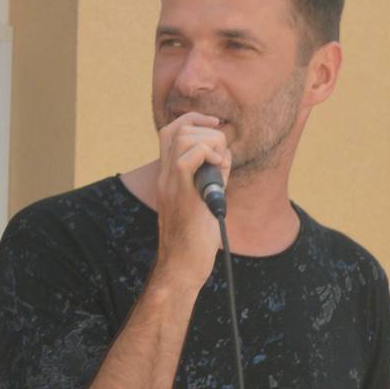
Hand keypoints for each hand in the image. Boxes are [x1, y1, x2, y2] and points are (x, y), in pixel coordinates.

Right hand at [152, 113, 229, 289]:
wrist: (182, 268)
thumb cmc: (196, 242)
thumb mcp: (205, 200)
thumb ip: (212, 177)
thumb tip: (224, 156)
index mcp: (169, 177)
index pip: (171, 132)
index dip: (194, 120)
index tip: (215, 126)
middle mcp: (165, 178)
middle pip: (176, 129)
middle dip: (206, 131)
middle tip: (222, 156)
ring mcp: (170, 186)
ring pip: (182, 138)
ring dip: (210, 142)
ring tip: (220, 165)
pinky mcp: (181, 196)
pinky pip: (187, 159)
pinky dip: (208, 154)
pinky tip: (219, 170)